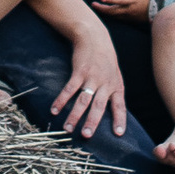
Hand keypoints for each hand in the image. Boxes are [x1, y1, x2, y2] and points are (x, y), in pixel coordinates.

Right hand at [51, 19, 125, 142]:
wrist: (94, 37)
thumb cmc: (105, 59)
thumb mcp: (115, 75)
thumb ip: (112, 92)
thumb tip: (111, 112)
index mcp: (116, 86)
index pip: (119, 106)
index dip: (119, 120)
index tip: (119, 134)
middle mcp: (105, 83)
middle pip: (99, 105)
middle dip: (92, 121)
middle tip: (86, 135)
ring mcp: (92, 77)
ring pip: (83, 100)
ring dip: (74, 115)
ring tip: (68, 129)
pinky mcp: (79, 71)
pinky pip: (69, 88)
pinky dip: (61, 100)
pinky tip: (54, 110)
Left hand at [94, 0, 153, 21]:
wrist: (159, 11)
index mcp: (132, 0)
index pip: (119, 0)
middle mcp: (129, 9)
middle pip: (112, 10)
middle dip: (102, 8)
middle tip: (93, 4)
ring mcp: (129, 16)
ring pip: (114, 15)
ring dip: (105, 12)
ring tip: (97, 7)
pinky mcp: (130, 20)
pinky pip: (118, 18)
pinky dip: (111, 15)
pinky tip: (107, 12)